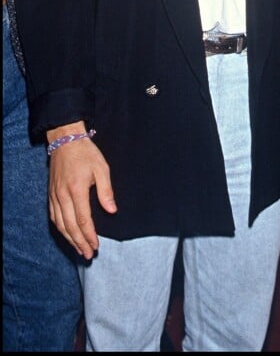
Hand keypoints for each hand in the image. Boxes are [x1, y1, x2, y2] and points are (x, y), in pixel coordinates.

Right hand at [47, 122, 116, 258]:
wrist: (65, 140)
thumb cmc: (86, 153)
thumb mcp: (102, 168)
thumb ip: (106, 191)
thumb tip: (112, 210)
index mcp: (76, 189)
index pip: (82, 219)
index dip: (89, 235)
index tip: (96, 245)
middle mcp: (63, 195)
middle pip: (70, 226)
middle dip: (80, 242)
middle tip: (88, 254)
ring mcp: (55, 196)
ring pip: (60, 224)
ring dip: (70, 239)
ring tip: (79, 250)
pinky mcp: (51, 194)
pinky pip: (54, 217)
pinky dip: (60, 229)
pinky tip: (67, 235)